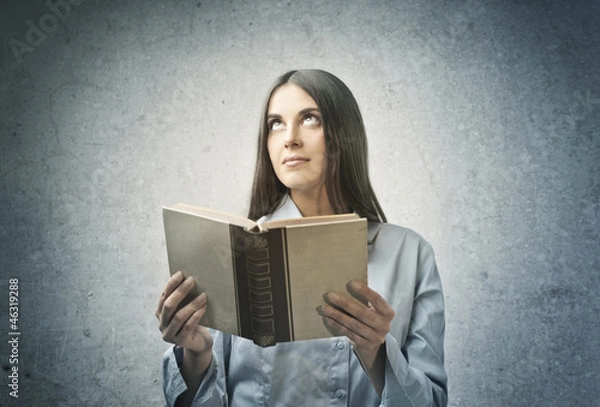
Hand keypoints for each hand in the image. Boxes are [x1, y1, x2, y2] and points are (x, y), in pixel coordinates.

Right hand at [155, 271, 213, 355]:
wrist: (198, 342)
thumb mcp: (185, 308)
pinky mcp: (179, 341)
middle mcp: (162, 323)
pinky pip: (188, 327)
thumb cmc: (191, 320)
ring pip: (179, 317)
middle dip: (180, 291)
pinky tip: (203, 308)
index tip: (181, 273)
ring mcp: (169, 334)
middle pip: (168, 305)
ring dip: (192, 304)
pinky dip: (196, 316)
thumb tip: (190, 277)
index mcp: (160, 313)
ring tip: (204, 295)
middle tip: (192, 280)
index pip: (163, 296)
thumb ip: (183, 298)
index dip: (171, 284)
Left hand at [318, 280, 394, 394]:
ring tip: (325, 308)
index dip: (365, 292)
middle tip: (331, 296)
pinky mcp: (365, 345)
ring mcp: (375, 337)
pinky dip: (337, 325)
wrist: (374, 341)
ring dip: (337, 315)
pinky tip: (328, 319)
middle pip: (363, 314)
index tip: (351, 283)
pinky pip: (349, 333)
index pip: (377, 300)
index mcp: (388, 313)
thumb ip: (366, 300)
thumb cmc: (372, 317)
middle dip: (346, 304)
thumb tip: (346, 286)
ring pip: (354, 325)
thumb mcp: (375, 309)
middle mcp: (384, 326)